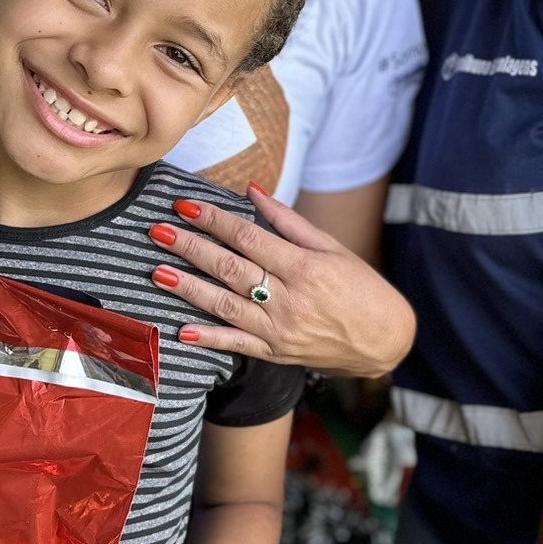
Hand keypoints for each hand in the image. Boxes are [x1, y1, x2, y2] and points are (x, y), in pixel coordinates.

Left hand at [151, 186, 414, 374]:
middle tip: (158, 231)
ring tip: (157, 272)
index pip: (248, 237)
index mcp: (304, 267)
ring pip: (224, 305)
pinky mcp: (276, 353)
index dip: (214, 220)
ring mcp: (280, 329)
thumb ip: (289, 221)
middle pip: (229, 268)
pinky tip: (181, 330)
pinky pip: (236, 345)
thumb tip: (252, 190)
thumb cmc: (362, 289)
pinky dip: (208, 338)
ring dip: (188, 288)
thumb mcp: (332, 249)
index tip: (185, 206)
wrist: (385, 341)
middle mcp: (289, 299)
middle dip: (190, 247)